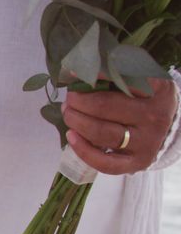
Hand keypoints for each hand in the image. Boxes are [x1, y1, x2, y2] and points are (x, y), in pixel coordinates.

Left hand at [63, 76, 177, 174]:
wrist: (166, 129)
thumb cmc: (143, 100)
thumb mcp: (140, 81)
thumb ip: (116, 74)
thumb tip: (77, 71)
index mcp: (157, 90)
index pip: (123, 79)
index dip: (94, 75)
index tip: (74, 73)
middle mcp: (154, 116)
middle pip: (104, 107)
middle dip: (78, 102)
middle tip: (69, 99)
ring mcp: (146, 142)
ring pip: (102, 133)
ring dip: (76, 122)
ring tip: (68, 114)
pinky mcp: (137, 162)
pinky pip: (105, 162)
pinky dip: (83, 150)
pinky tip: (71, 137)